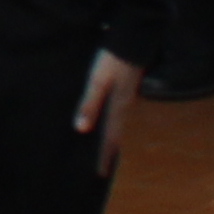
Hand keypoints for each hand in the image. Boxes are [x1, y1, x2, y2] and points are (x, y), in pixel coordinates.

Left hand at [74, 49, 142, 174]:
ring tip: (105, 150)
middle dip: (109, 152)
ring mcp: (126, 95)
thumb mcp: (97, 81)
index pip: (110, 139)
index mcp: (117, 107)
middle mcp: (124, 105)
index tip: (100, 176)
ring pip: (117, 122)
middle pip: (116, 134)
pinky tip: (106, 120)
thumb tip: (81, 129)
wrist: (132, 37)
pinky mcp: (124, 86)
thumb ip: (89, 103)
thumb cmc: (111, 59)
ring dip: (110, 138)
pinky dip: (111, 122)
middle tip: (103, 170)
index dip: (104, 157)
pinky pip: (117, 111)